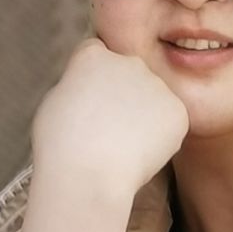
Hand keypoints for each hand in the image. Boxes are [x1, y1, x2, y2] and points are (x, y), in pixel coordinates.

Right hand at [30, 34, 188, 196]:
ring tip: (124, 147)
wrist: (87, 176)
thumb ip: (79, 86)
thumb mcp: (55, 103)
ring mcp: (156, 84)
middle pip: (129, 74)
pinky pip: (171, 120)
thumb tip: (92, 89)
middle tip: (110, 130)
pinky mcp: (177, 110)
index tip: (91, 105)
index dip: (95, 83)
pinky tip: (142, 153)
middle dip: (124, 94)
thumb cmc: (61, 148)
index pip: (98, 56)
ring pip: (153, 98)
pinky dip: (162, 136)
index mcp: (93, 55)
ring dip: (145, 115)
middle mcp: (127, 61)